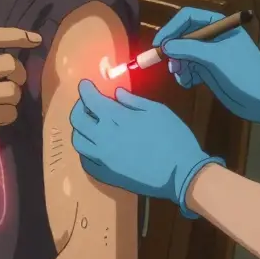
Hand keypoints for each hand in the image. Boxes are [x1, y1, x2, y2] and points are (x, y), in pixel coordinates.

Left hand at [69, 80, 220, 217]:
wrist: (181, 174)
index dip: (85, 89)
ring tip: (90, 125)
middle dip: (79, 106)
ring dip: (80, 129)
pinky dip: (85, 150)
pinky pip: (86, 161)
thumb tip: (116, 93)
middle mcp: (104, 138)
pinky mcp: (107, 175)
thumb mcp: (158, 111)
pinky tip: (95, 146)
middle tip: (88, 103)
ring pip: (78, 141)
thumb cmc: (174, 137)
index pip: (91, 100)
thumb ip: (133, 101)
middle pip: (78, 120)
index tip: (85, 84)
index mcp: (117, 119)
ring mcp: (103, 158)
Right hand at [153, 8, 259, 140]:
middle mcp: (214, 37)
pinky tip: (190, 84)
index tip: (160, 44)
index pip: (189, 17)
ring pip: (184, 54)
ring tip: (183, 78)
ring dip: (179, 66)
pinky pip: (190, 68)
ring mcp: (211, 54)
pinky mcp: (209, 70)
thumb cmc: (244, 74)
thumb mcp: (215, 58)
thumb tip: (166, 46)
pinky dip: (186, 75)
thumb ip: (189, 48)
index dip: (172, 28)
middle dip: (175, 51)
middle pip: (183, 36)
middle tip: (172, 67)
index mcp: (220, 26)